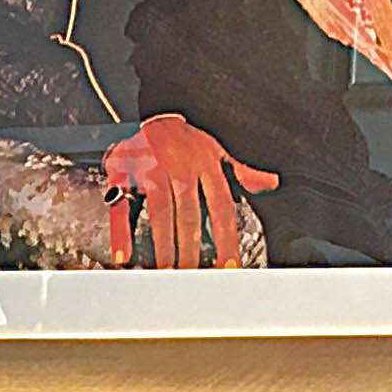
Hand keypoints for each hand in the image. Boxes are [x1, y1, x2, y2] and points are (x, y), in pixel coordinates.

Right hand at [104, 112, 274, 267]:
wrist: (155, 115)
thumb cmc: (188, 139)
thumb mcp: (219, 149)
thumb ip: (243, 170)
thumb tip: (270, 183)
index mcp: (206, 165)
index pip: (220, 207)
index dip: (225, 237)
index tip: (229, 264)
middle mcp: (180, 168)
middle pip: (188, 215)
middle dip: (190, 248)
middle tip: (191, 276)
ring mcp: (151, 170)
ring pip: (160, 212)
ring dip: (163, 245)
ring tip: (166, 271)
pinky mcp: (125, 173)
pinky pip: (122, 206)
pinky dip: (121, 232)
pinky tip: (124, 255)